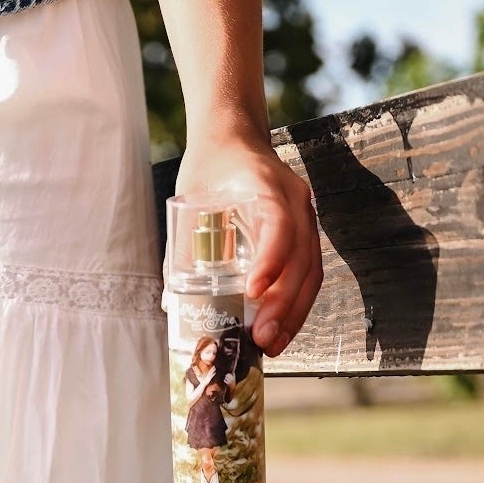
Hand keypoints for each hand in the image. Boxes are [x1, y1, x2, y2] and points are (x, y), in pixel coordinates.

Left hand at [175, 127, 321, 357]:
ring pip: (311, 271)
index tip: (251, 292)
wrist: (233, 137)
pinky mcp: (304, 233)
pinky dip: (295, 304)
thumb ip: (183, 246)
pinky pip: (308, 273)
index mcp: (267, 185)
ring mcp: (304, 217)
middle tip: (262, 338)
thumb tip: (172, 304)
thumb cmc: (209, 167)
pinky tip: (280, 329)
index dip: (270, 260)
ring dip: (294, 313)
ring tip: (273, 345)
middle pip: (302, 257)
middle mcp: (295, 200)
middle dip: (283, 303)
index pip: (279, 225)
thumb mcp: (190, 196)